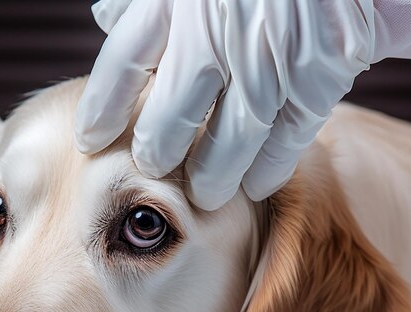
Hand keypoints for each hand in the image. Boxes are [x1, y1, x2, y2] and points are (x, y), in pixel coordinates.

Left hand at [75, 0, 374, 209]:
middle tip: (154, 168)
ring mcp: (269, 58)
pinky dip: (267, 172)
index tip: (91, 141)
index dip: (102, 111)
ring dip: (212, 180)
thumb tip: (109, 20)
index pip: (122, 65)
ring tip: (205, 192)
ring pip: (227, 145)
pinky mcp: (319, 75)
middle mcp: (217, 31)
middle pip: (170, 121)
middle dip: (157, 155)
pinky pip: (285, 142)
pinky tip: (254, 185)